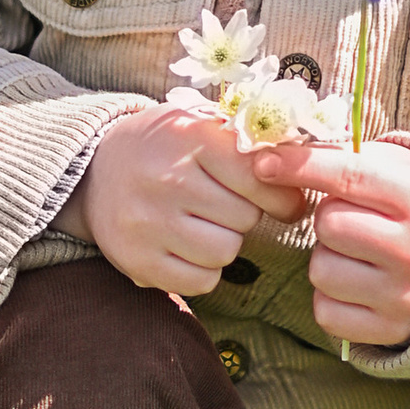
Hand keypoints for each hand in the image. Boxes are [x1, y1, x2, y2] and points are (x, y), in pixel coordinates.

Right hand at [69, 106, 308, 297]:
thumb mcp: (202, 127)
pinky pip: (201, 281)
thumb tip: (318, 166)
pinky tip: (187, 247)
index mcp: (189, 137)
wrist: (92, 172)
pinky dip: (203, 270)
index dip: (281, 194)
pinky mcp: (137, 260)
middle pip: (244, 219)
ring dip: (225, 244)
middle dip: (245, 216)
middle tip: (225, 206)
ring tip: (204, 225)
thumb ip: (252, 144)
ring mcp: (147, 222)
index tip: (285, 201)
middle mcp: (165, 178)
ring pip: (225, 252)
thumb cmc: (165, 149)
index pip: (259, 175)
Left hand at [250, 140, 409, 347]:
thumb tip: (279, 153)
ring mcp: (405, 297)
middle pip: (329, 225)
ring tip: (356, 253)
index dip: (299, 166)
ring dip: (327, 258)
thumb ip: (349, 157)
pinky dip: (330, 296)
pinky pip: (325, 310)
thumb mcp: (401, 169)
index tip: (263, 162)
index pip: (349, 177)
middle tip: (350, 218)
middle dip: (328, 217)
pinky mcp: (389, 330)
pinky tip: (356, 283)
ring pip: (321, 270)